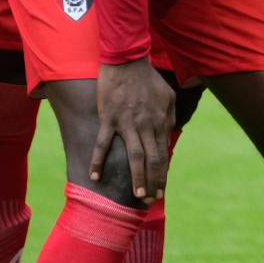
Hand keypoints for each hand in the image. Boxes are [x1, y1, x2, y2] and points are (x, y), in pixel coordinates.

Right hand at [92, 58, 174, 200]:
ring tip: (136, 197)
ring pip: (134, 156)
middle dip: (153, 183)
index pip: (163, 155)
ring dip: (136, 178)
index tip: (160, 191)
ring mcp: (127, 123)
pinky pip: (104, 143)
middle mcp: (146, 125)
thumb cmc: (148, 79)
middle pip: (153, 160)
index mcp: (160, 122)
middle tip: (150, 201)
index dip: (162, 175)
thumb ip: (168, 118)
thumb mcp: (168, 97)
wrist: (127, 61)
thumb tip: (168, 138)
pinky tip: (95, 176)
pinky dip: (98, 161)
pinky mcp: (109, 118)